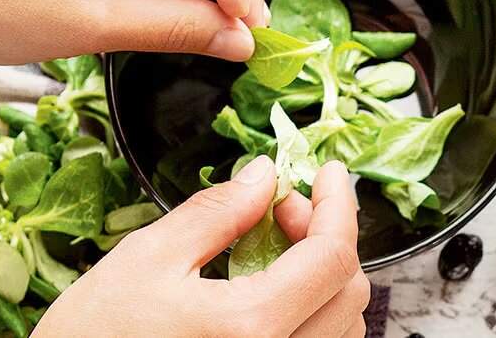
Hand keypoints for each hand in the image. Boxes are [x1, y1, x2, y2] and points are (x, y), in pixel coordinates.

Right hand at [36, 158, 370, 336]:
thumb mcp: (146, 259)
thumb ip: (216, 213)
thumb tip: (264, 175)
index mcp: (250, 327)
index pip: (334, 256)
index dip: (339, 205)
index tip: (327, 174)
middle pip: (349, 292)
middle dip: (326, 237)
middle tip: (279, 209)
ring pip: (342, 327)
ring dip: (322, 278)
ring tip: (270, 250)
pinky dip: (311, 314)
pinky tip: (269, 292)